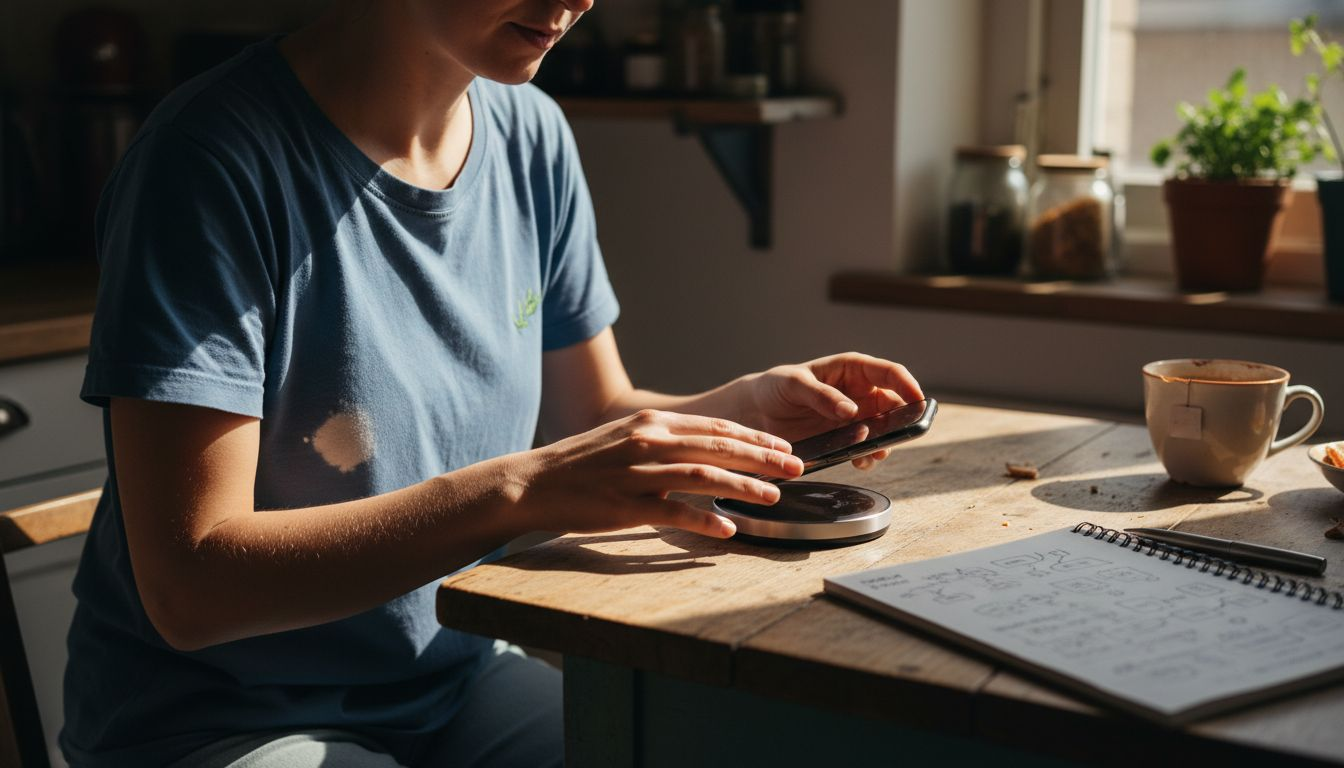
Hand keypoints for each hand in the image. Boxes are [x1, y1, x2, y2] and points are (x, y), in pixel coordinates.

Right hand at [514, 409, 803, 537]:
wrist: (534, 482)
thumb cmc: (582, 464)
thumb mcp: (625, 437)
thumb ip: (664, 439)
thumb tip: (707, 450)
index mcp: (652, 422)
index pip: (716, 426)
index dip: (755, 437)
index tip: (784, 448)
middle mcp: (649, 441)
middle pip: (719, 446)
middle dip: (763, 458)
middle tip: (796, 468)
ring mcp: (637, 473)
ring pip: (704, 476)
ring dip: (744, 487)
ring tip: (774, 498)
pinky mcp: (626, 506)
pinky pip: (674, 513)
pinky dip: (705, 520)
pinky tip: (729, 530)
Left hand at [734, 352, 922, 469]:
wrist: (757, 412)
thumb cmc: (776, 387)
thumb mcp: (794, 384)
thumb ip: (821, 395)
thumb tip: (850, 411)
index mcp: (852, 369)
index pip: (890, 372)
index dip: (908, 385)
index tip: (918, 401)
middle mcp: (860, 393)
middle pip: (894, 405)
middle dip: (901, 420)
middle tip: (899, 434)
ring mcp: (855, 418)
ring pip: (885, 429)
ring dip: (886, 442)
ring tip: (876, 453)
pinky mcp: (845, 439)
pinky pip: (866, 448)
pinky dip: (868, 456)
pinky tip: (860, 461)